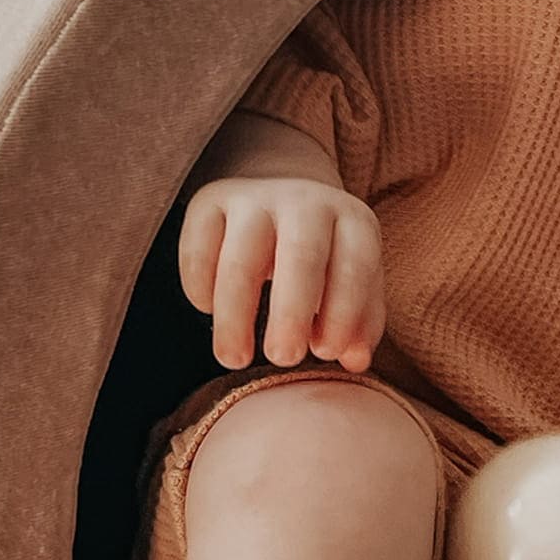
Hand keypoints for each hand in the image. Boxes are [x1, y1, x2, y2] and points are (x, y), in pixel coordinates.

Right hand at [178, 173, 385, 373]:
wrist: (282, 203)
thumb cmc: (325, 260)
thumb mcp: (352, 284)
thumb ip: (361, 323)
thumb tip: (355, 361)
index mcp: (353, 220)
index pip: (355, 265)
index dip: (343, 312)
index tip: (326, 353)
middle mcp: (306, 202)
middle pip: (300, 255)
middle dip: (292, 312)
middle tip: (283, 358)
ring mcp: (254, 198)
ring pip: (240, 258)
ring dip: (235, 315)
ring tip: (235, 359)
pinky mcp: (208, 201)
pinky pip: (198, 249)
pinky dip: (200, 286)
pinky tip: (208, 310)